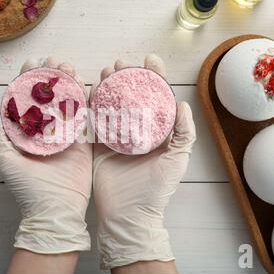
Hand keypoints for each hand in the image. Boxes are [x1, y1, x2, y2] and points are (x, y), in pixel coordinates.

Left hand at [0, 57, 91, 255]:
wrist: (55, 210)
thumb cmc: (26, 187)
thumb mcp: (5, 158)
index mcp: (25, 132)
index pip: (25, 99)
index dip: (27, 79)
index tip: (32, 62)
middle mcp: (45, 131)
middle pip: (48, 97)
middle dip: (51, 77)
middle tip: (55, 62)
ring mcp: (65, 135)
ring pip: (67, 102)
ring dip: (68, 84)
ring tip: (69, 68)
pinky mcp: (83, 142)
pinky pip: (85, 117)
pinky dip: (86, 100)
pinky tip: (85, 84)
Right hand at [91, 54, 196, 271]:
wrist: (128, 215)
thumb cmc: (156, 190)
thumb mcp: (177, 160)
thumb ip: (183, 133)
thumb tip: (182, 103)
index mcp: (155, 132)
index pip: (156, 97)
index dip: (154, 76)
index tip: (150, 59)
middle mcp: (135, 131)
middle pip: (130, 96)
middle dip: (126, 76)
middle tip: (120, 63)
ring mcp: (115, 137)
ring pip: (111, 104)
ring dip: (108, 85)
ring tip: (105, 71)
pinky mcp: (98, 145)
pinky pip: (94, 120)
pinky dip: (91, 104)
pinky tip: (90, 89)